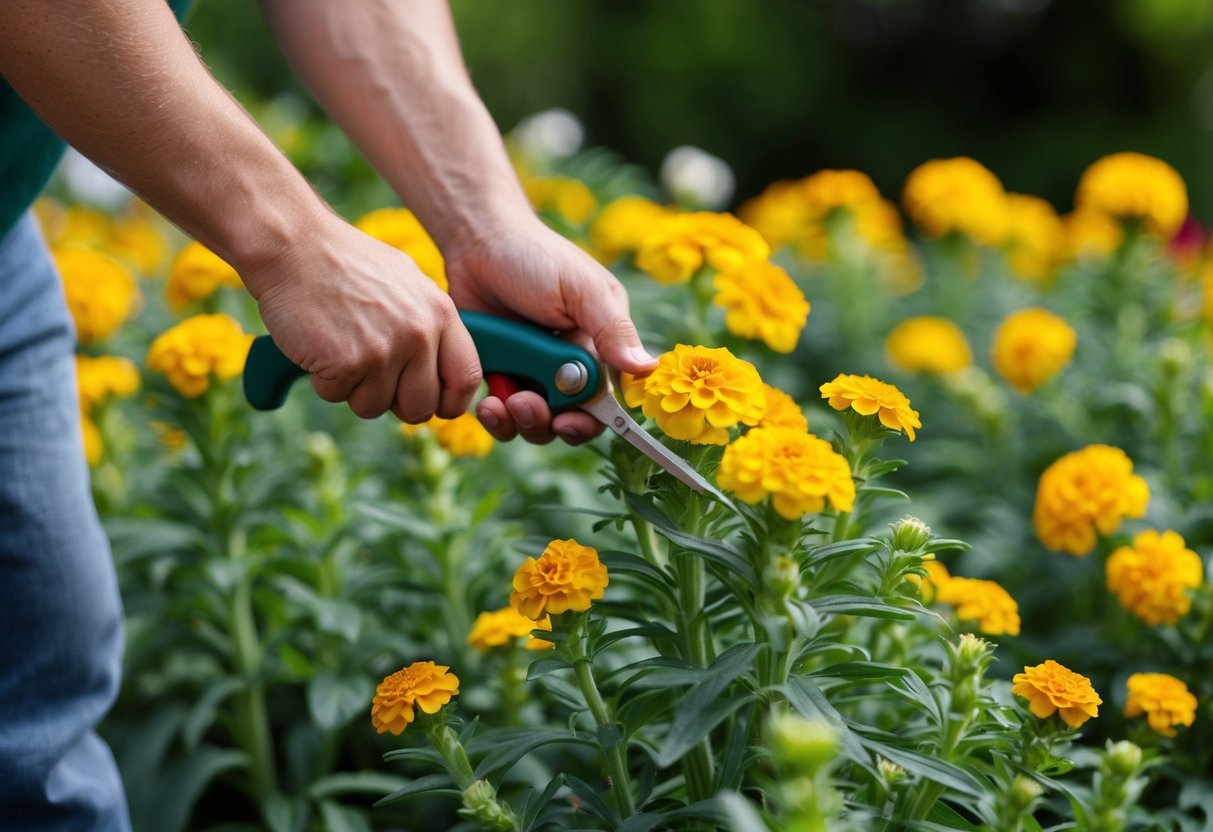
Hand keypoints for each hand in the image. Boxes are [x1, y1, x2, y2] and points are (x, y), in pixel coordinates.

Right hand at [246, 213, 481, 421]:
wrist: (293, 245)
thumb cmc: (344, 263)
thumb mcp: (405, 284)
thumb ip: (429, 324)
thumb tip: (442, 371)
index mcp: (440, 312)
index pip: (465, 376)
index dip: (450, 402)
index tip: (433, 406)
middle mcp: (419, 333)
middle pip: (420, 406)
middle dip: (393, 402)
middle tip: (369, 379)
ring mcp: (384, 350)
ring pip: (375, 406)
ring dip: (352, 389)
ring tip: (339, 347)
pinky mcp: (347, 363)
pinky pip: (337, 396)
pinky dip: (323, 380)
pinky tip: (318, 346)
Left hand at [445, 216, 657, 444]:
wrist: (478, 240)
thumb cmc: (537, 256)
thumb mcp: (581, 289)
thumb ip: (612, 330)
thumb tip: (646, 368)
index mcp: (600, 346)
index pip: (606, 400)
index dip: (589, 420)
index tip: (568, 423)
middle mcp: (569, 367)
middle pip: (567, 420)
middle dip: (546, 423)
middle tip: (525, 404)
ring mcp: (533, 374)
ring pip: (533, 423)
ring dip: (519, 423)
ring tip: (502, 402)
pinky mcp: (500, 375)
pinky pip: (502, 414)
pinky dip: (495, 416)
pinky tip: (486, 402)